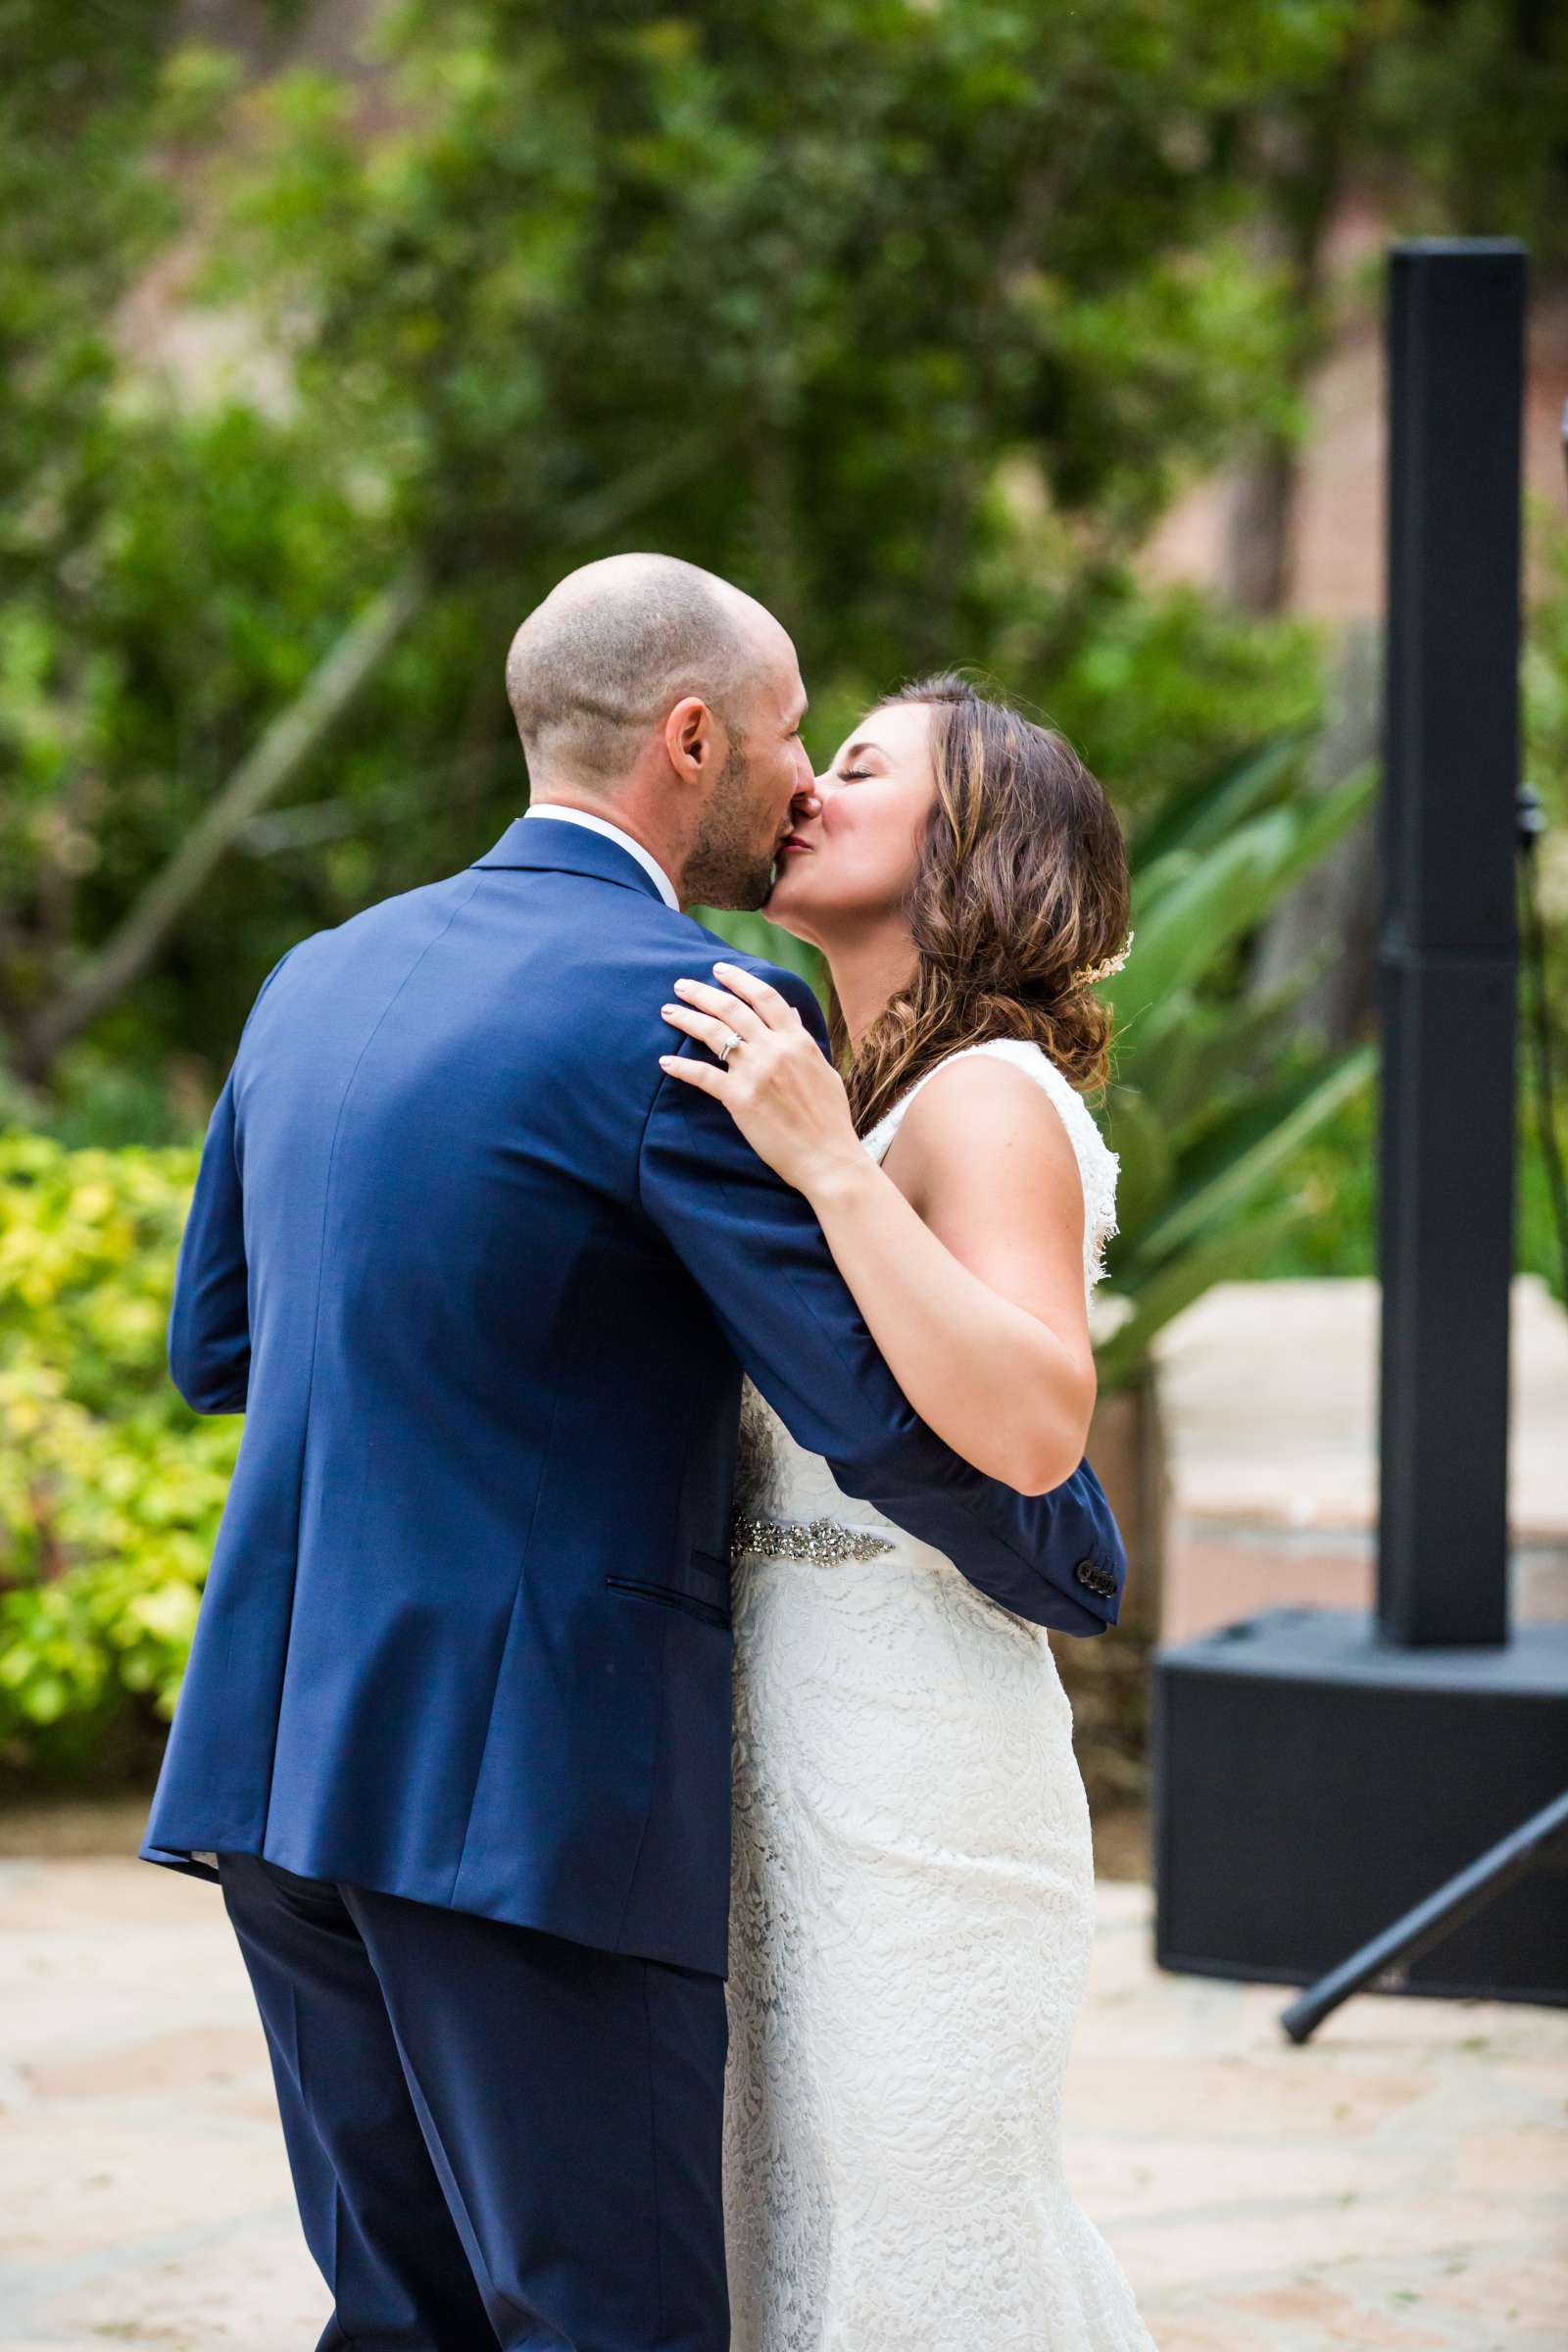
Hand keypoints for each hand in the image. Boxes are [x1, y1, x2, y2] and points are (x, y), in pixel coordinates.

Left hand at [658, 962, 864, 1198]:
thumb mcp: (823, 1070)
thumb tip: (791, 1014)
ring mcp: (756, 1072)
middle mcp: (775, 1049)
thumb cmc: (829, 1118)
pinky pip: (703, 1075)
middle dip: (702, 992)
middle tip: (681, 984)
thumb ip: (803, 1040)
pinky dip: (681, 1067)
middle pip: (731, 1008)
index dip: (739, 979)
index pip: (765, 996)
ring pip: (713, 1033)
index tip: (719, 969)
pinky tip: (665, 1062)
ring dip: (687, 1018)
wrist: (827, 1157)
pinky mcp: (739, 1098)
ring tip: (668, 1011)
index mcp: (797, 1040)